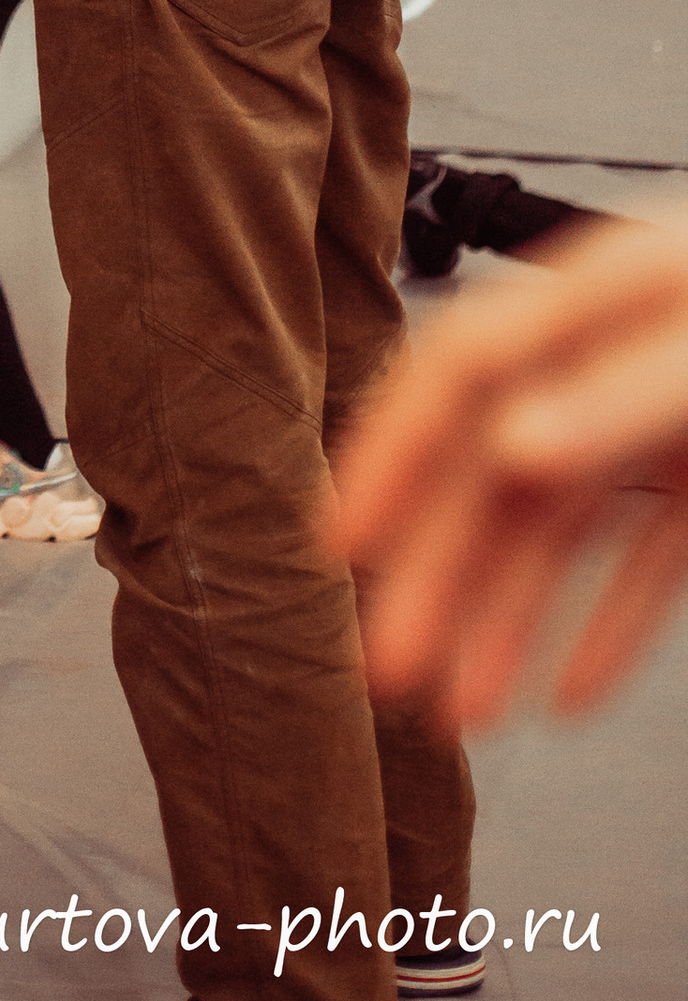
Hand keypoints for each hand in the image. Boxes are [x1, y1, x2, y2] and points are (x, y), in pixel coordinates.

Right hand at [332, 212, 687, 729]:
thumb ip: (621, 394)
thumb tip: (513, 446)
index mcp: (602, 295)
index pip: (463, 370)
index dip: (392, 451)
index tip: (346, 540)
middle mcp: (618, 362)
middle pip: (501, 470)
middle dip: (441, 574)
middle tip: (391, 665)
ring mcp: (669, 427)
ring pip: (561, 532)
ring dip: (506, 618)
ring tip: (463, 705)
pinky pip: (647, 568)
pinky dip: (605, 632)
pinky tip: (565, 693)